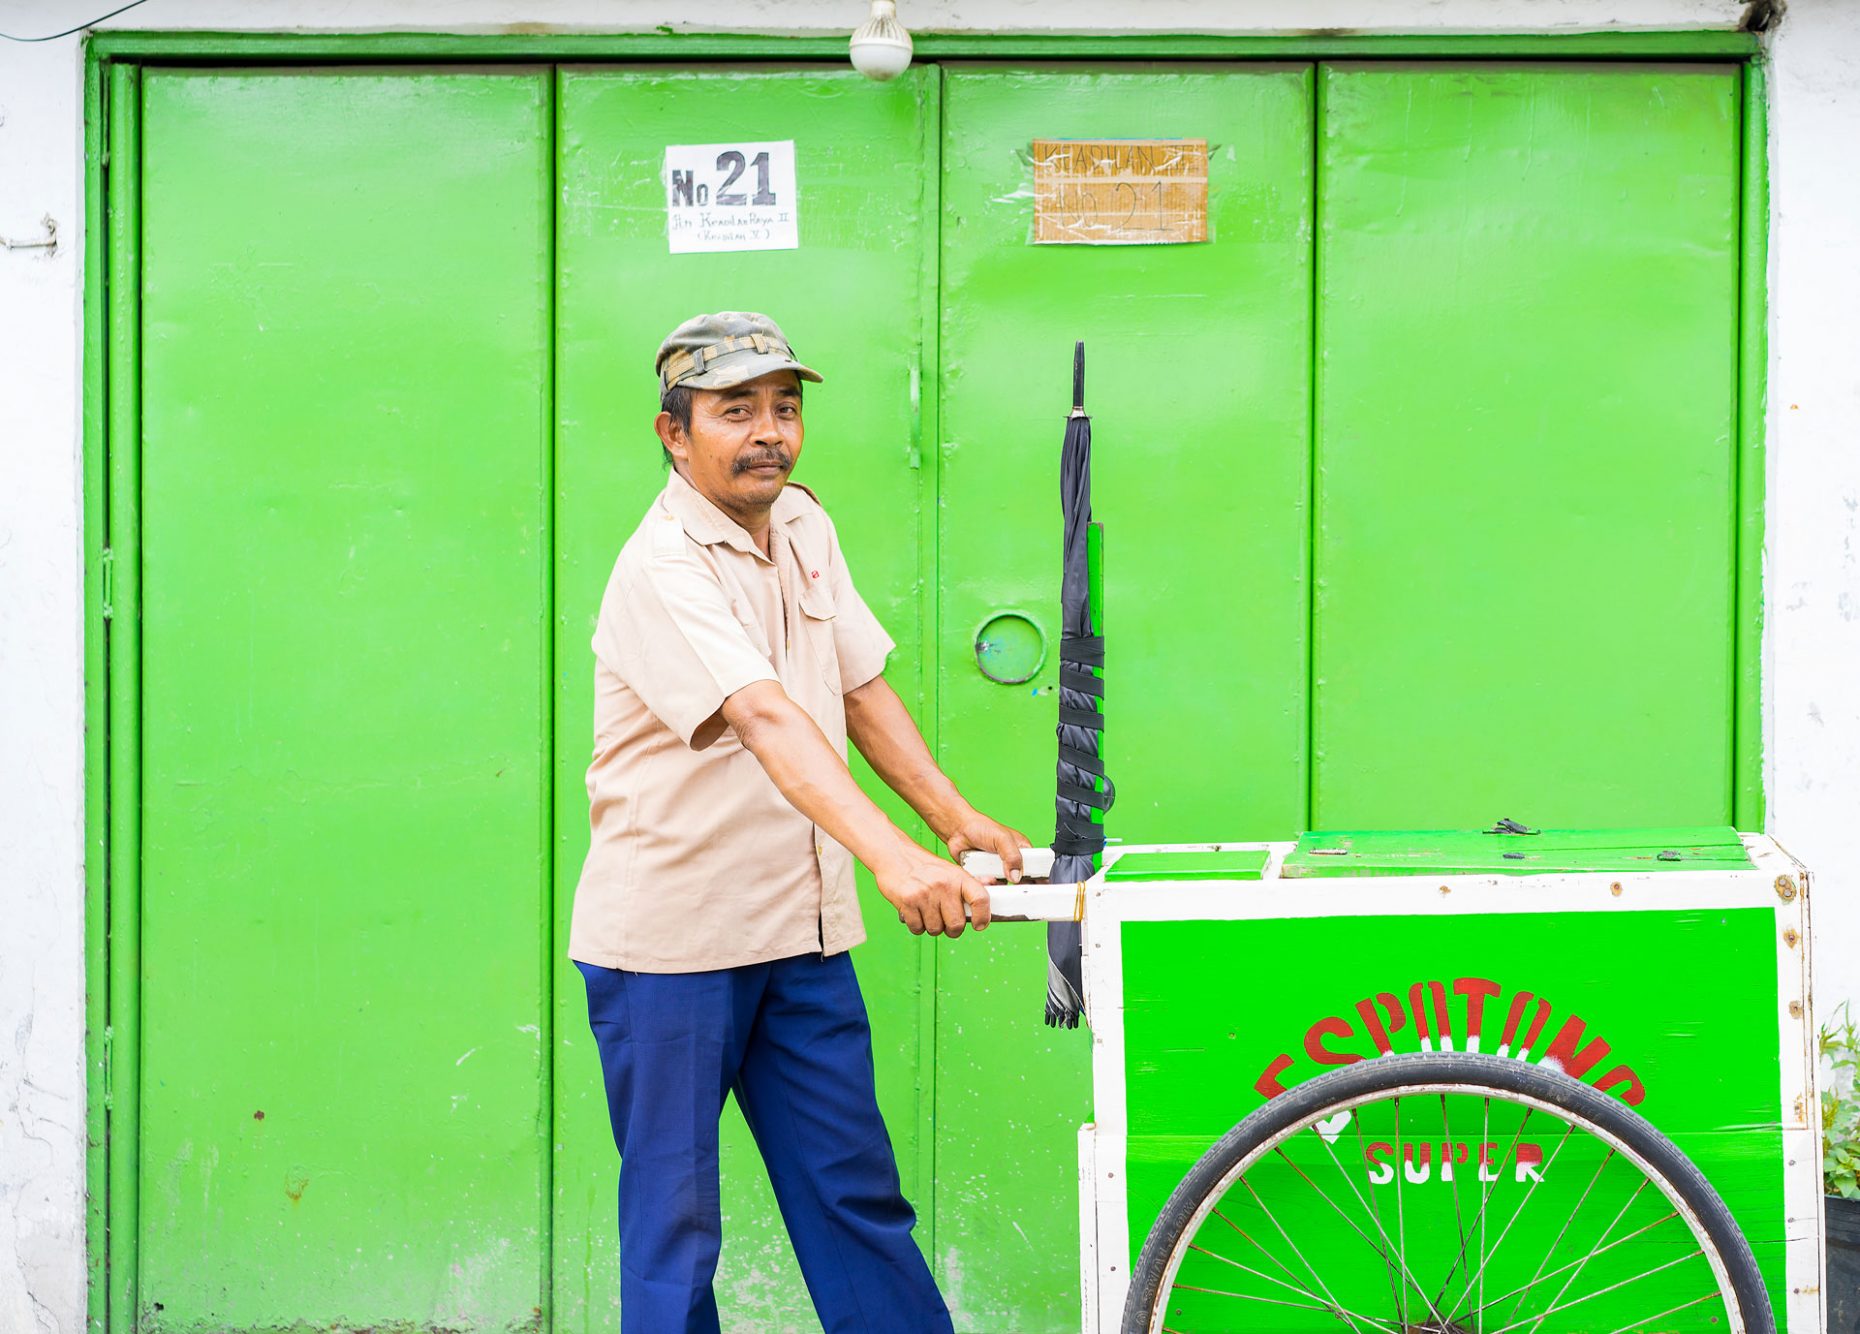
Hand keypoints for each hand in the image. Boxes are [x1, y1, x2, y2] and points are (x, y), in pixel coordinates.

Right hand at [876, 849, 991, 937]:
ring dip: (931, 927)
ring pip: (936, 929)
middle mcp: (944, 884)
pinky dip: (916, 926)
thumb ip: (967, 884)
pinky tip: (915, 913)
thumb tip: (990, 889)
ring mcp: (925, 893)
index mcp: (958, 876)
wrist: (893, 854)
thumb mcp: (949, 870)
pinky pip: (918, 928)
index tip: (979, 925)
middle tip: (946, 923)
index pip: (980, 899)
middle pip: (956, 924)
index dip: (983, 917)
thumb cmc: (923, 866)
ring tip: (927, 913)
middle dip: (952, 930)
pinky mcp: (908, 901)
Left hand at [943, 809, 1034, 883]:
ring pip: (1004, 886)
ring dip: (997, 884)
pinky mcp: (986, 876)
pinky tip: (981, 876)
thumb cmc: (980, 827)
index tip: (1035, 888)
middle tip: (1010, 885)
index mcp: (1021, 850)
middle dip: (1015, 885)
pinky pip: (989, 887)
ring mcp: (999, 870)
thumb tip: (1017, 875)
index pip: (1036, 868)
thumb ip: (1012, 856)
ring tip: (991, 877)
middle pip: (1021, 882)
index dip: (1038, 879)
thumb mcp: (1002, 838)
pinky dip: (985, 884)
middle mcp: (1011, 861)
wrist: (957, 831)